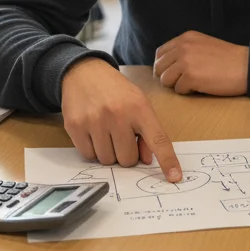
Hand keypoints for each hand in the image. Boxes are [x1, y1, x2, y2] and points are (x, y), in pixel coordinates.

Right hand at [61, 58, 181, 180]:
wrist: (84, 72)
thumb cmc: (116, 91)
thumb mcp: (138, 103)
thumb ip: (147, 131)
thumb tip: (146, 161)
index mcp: (139, 108)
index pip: (158, 139)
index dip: (167, 161)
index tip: (174, 177)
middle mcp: (117, 114)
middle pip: (128, 159)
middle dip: (126, 154)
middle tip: (121, 137)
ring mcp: (94, 120)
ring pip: (107, 160)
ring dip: (108, 152)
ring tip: (106, 132)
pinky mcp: (75, 126)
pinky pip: (88, 156)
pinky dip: (92, 150)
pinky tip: (93, 132)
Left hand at [154, 31, 248, 95]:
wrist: (247, 66)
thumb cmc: (229, 58)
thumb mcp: (203, 44)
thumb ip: (186, 50)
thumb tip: (169, 65)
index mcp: (185, 38)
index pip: (160, 53)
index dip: (163, 66)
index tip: (171, 73)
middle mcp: (182, 47)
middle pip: (159, 67)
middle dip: (167, 77)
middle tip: (180, 82)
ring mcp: (186, 62)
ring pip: (165, 80)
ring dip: (176, 85)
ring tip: (192, 84)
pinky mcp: (191, 77)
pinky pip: (178, 90)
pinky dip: (187, 92)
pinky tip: (200, 87)